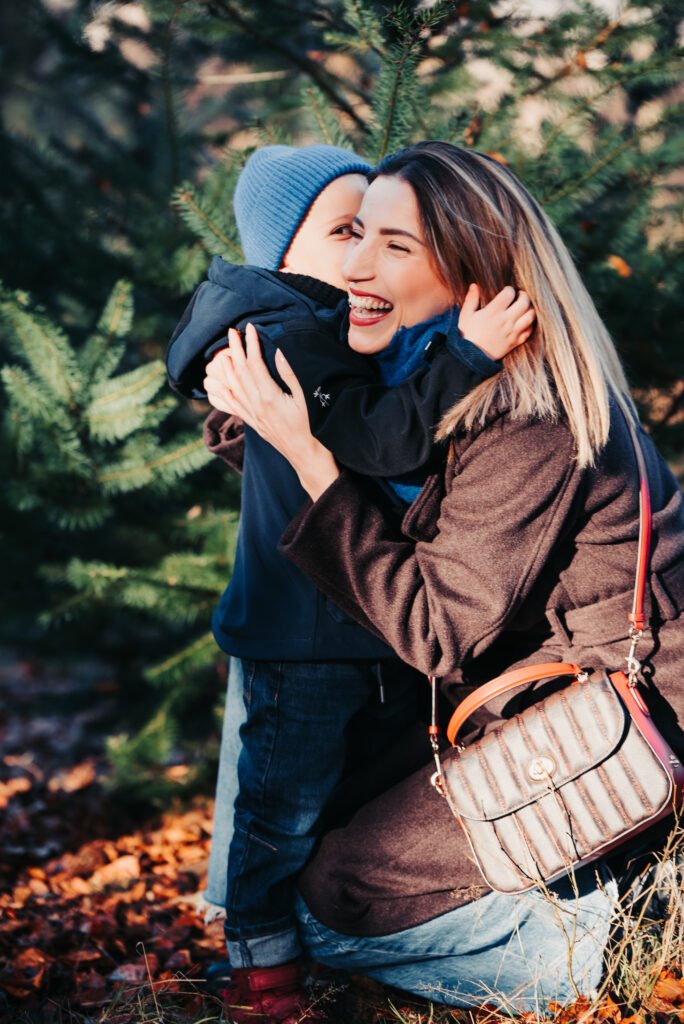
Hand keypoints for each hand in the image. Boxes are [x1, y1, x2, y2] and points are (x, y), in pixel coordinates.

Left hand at [203, 324, 339, 500]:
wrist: (307, 458)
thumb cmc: (313, 430)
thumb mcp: (306, 399)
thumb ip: (291, 375)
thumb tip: (279, 352)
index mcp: (269, 397)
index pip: (254, 364)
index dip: (250, 345)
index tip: (249, 328)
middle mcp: (256, 406)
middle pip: (240, 372)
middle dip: (234, 350)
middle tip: (231, 331)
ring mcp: (252, 416)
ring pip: (233, 387)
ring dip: (226, 367)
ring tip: (222, 351)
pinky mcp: (253, 423)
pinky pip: (232, 405)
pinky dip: (223, 392)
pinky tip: (218, 384)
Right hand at [458, 284, 535, 360]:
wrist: (470, 358)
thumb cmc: (467, 335)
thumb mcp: (465, 315)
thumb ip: (471, 299)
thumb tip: (474, 285)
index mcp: (493, 312)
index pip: (509, 293)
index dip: (509, 290)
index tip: (506, 292)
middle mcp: (505, 320)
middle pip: (524, 302)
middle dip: (524, 296)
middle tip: (519, 296)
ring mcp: (512, 332)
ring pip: (530, 316)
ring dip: (530, 309)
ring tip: (524, 308)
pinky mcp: (515, 342)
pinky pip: (529, 331)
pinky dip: (530, 325)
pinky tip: (524, 322)